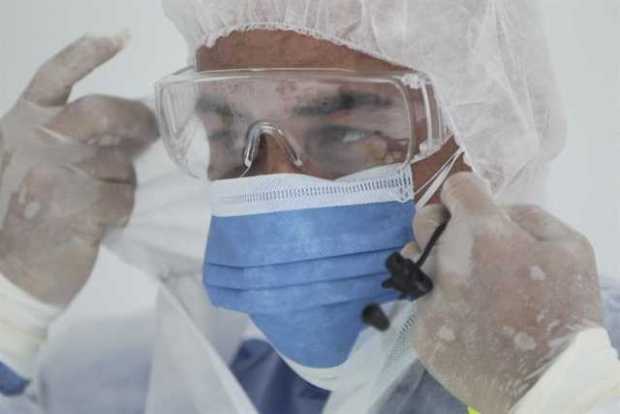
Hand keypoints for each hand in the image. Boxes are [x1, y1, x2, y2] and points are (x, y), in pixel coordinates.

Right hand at [0, 34, 156, 304]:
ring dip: (123, 183)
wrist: (9, 274)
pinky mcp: (76, 208)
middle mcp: (35, 144)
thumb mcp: (33, 165)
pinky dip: (122, 210)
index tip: (120, 35)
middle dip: (135, 120)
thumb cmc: (25, 215)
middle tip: (151, 132)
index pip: (52, 79)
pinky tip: (102, 222)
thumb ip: (70, 139)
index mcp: (21, 127)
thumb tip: (127, 122)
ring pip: (119, 164)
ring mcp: (54, 175)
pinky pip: (123, 198)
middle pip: (100, 111)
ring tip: (100, 203)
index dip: (86, 54)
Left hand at [410, 172, 602, 412]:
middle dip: (442, 224)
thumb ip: (530, 216)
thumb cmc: (567, 314)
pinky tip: (465, 321)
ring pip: (412, 261)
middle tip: (465, 244)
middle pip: (422, 220)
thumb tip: (497, 210)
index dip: (467, 194)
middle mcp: (447, 260)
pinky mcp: (421, 330)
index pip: (457, 187)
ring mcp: (429, 297)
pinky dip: (439, 305)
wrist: (549, 385)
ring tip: (462, 284)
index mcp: (485, 234)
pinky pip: (421, 303)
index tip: (473, 207)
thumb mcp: (572, 249)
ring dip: (433, 262)